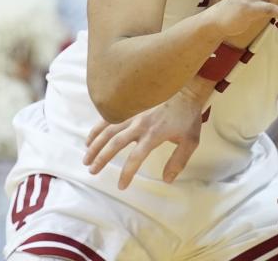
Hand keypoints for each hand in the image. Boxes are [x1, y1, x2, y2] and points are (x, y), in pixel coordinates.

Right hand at [83, 82, 207, 189]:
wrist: (187, 90)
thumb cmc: (188, 117)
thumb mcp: (191, 141)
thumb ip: (178, 161)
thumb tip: (167, 180)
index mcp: (154, 134)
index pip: (135, 158)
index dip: (126, 173)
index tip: (121, 186)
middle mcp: (140, 124)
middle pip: (115, 144)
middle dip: (102, 159)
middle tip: (92, 171)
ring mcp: (133, 114)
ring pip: (108, 130)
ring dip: (95, 145)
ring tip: (86, 159)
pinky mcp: (130, 106)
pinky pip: (109, 117)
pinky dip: (97, 128)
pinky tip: (89, 139)